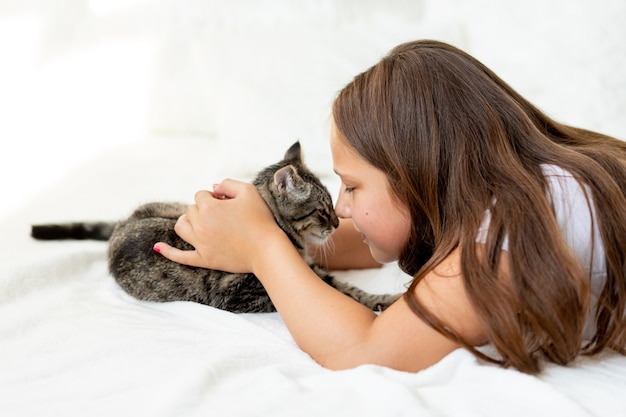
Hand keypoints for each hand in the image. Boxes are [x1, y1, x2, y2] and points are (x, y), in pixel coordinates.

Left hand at [153, 179, 281, 272]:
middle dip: (203, 209)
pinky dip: (168, 251)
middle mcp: (200, 225)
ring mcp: (199, 244)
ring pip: (181, 226)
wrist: (267, 250)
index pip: (201, 195)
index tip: (229, 204)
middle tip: (223, 215)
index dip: (215, 197)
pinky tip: (158, 246)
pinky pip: (180, 256)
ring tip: (200, 222)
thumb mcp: (249, 191)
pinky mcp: (203, 259)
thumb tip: (213, 188)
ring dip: (187, 221)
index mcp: (208, 207)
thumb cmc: (260, 219)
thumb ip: (228, 184)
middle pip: (190, 210)